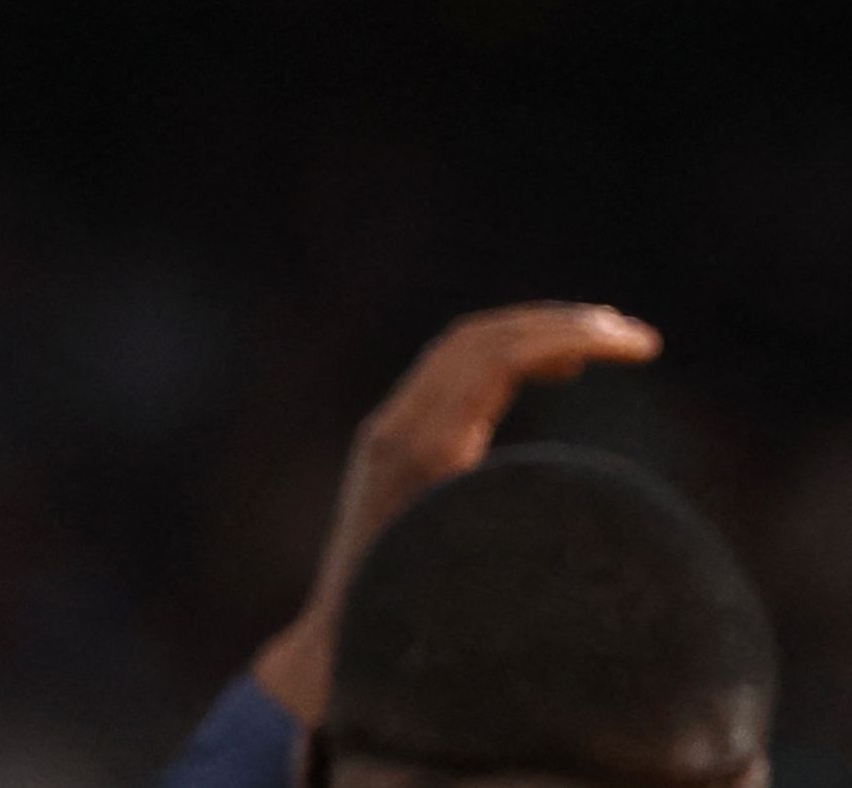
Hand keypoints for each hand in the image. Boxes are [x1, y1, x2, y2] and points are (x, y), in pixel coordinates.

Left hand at [248, 301, 660, 720]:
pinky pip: (450, 375)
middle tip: (631, 337)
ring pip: (461, 351)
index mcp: (422, 450)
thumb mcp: (481, 582)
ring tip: (603, 339)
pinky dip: (505, 357)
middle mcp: (397, 428)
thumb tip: (624, 519)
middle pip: (478, 339)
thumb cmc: (416, 629)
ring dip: (531, 334)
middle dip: (559, 325)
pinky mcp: (391, 443)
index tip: (638, 347)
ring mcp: (388, 431)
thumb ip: (534, 537)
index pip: (496, 358)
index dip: (569, 337)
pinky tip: (552, 368)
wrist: (336, 650)